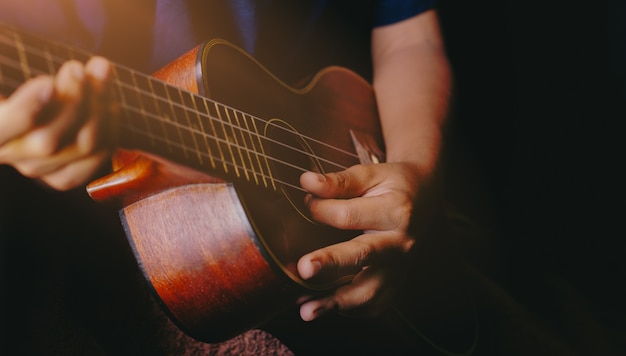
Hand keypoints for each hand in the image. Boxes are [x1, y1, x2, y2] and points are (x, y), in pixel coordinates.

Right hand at [0, 57, 111, 189]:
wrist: (29, 106)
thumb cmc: (18, 85)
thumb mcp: (7, 72)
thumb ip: (18, 69)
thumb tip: (62, 71)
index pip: (2, 128)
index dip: (27, 109)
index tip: (48, 82)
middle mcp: (10, 154)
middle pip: (47, 141)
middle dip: (72, 99)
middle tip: (78, 68)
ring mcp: (39, 168)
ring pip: (81, 146)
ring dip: (99, 106)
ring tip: (100, 71)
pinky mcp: (64, 175)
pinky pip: (97, 159)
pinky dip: (111, 128)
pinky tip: (109, 104)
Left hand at [297, 162, 433, 320]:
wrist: (424, 198)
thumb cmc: (392, 185)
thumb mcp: (370, 175)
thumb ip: (339, 181)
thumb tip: (307, 182)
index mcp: (395, 210)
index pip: (349, 215)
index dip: (320, 210)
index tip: (306, 202)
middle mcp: (400, 243)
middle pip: (363, 255)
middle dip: (332, 262)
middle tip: (304, 269)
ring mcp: (400, 267)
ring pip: (370, 291)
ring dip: (337, 303)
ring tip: (307, 310)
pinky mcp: (396, 282)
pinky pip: (375, 304)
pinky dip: (349, 311)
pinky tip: (326, 308)